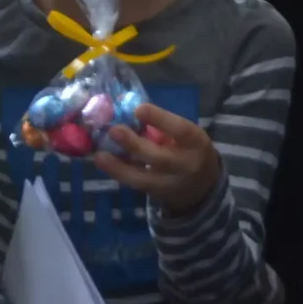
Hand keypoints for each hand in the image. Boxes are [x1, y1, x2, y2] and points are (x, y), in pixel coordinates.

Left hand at [91, 104, 222, 215]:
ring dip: (119, 167)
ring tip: (100, 156)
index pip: (181, 130)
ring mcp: (170, 183)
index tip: (139, 109)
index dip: (160, 120)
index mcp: (196, 142)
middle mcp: (185, 165)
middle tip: (113, 130)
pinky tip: (105, 163)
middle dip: (135, 145)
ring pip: (143, 178)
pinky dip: (119, 173)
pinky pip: (135, 184)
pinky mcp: (156, 195)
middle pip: (160, 158)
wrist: (202, 185)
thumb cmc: (189, 149)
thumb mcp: (186, 135)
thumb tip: (128, 109)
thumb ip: (164, 125)